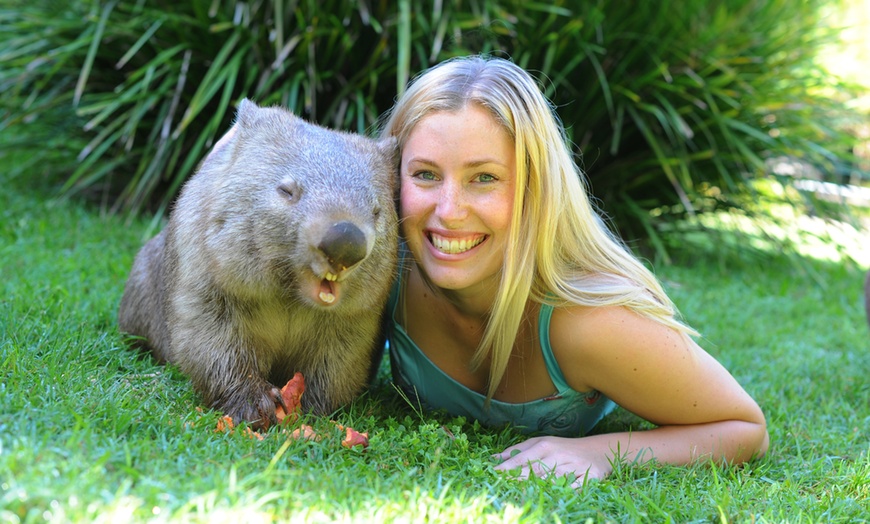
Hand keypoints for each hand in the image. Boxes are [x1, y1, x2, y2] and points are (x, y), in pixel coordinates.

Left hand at [493, 436, 613, 488]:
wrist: (598, 450)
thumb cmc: (563, 447)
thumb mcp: (541, 442)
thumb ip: (518, 450)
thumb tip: (494, 458)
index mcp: (545, 445)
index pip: (523, 458)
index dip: (508, 466)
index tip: (494, 473)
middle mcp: (558, 455)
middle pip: (535, 469)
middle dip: (518, 477)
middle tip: (501, 485)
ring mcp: (573, 466)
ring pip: (553, 479)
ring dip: (538, 486)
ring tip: (520, 493)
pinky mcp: (588, 477)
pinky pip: (574, 487)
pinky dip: (564, 492)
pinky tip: (552, 498)